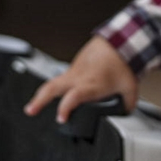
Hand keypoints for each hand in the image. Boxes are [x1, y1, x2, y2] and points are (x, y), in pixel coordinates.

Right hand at [23, 36, 138, 122]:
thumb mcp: (130, 88)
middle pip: (53, 86)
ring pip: (52, 82)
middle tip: (30, 110)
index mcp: (92, 84)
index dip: (65, 108)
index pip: (74, 96)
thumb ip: (126, 104)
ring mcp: (74, 72)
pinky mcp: (73, 68)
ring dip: (41, 95)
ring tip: (32, 108)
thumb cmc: (122, 62)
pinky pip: (60, 79)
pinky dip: (53, 89)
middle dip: (39, 99)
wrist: (118, 42)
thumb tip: (125, 113)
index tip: (60, 118)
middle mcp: (79, 78)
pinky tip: (51, 97)